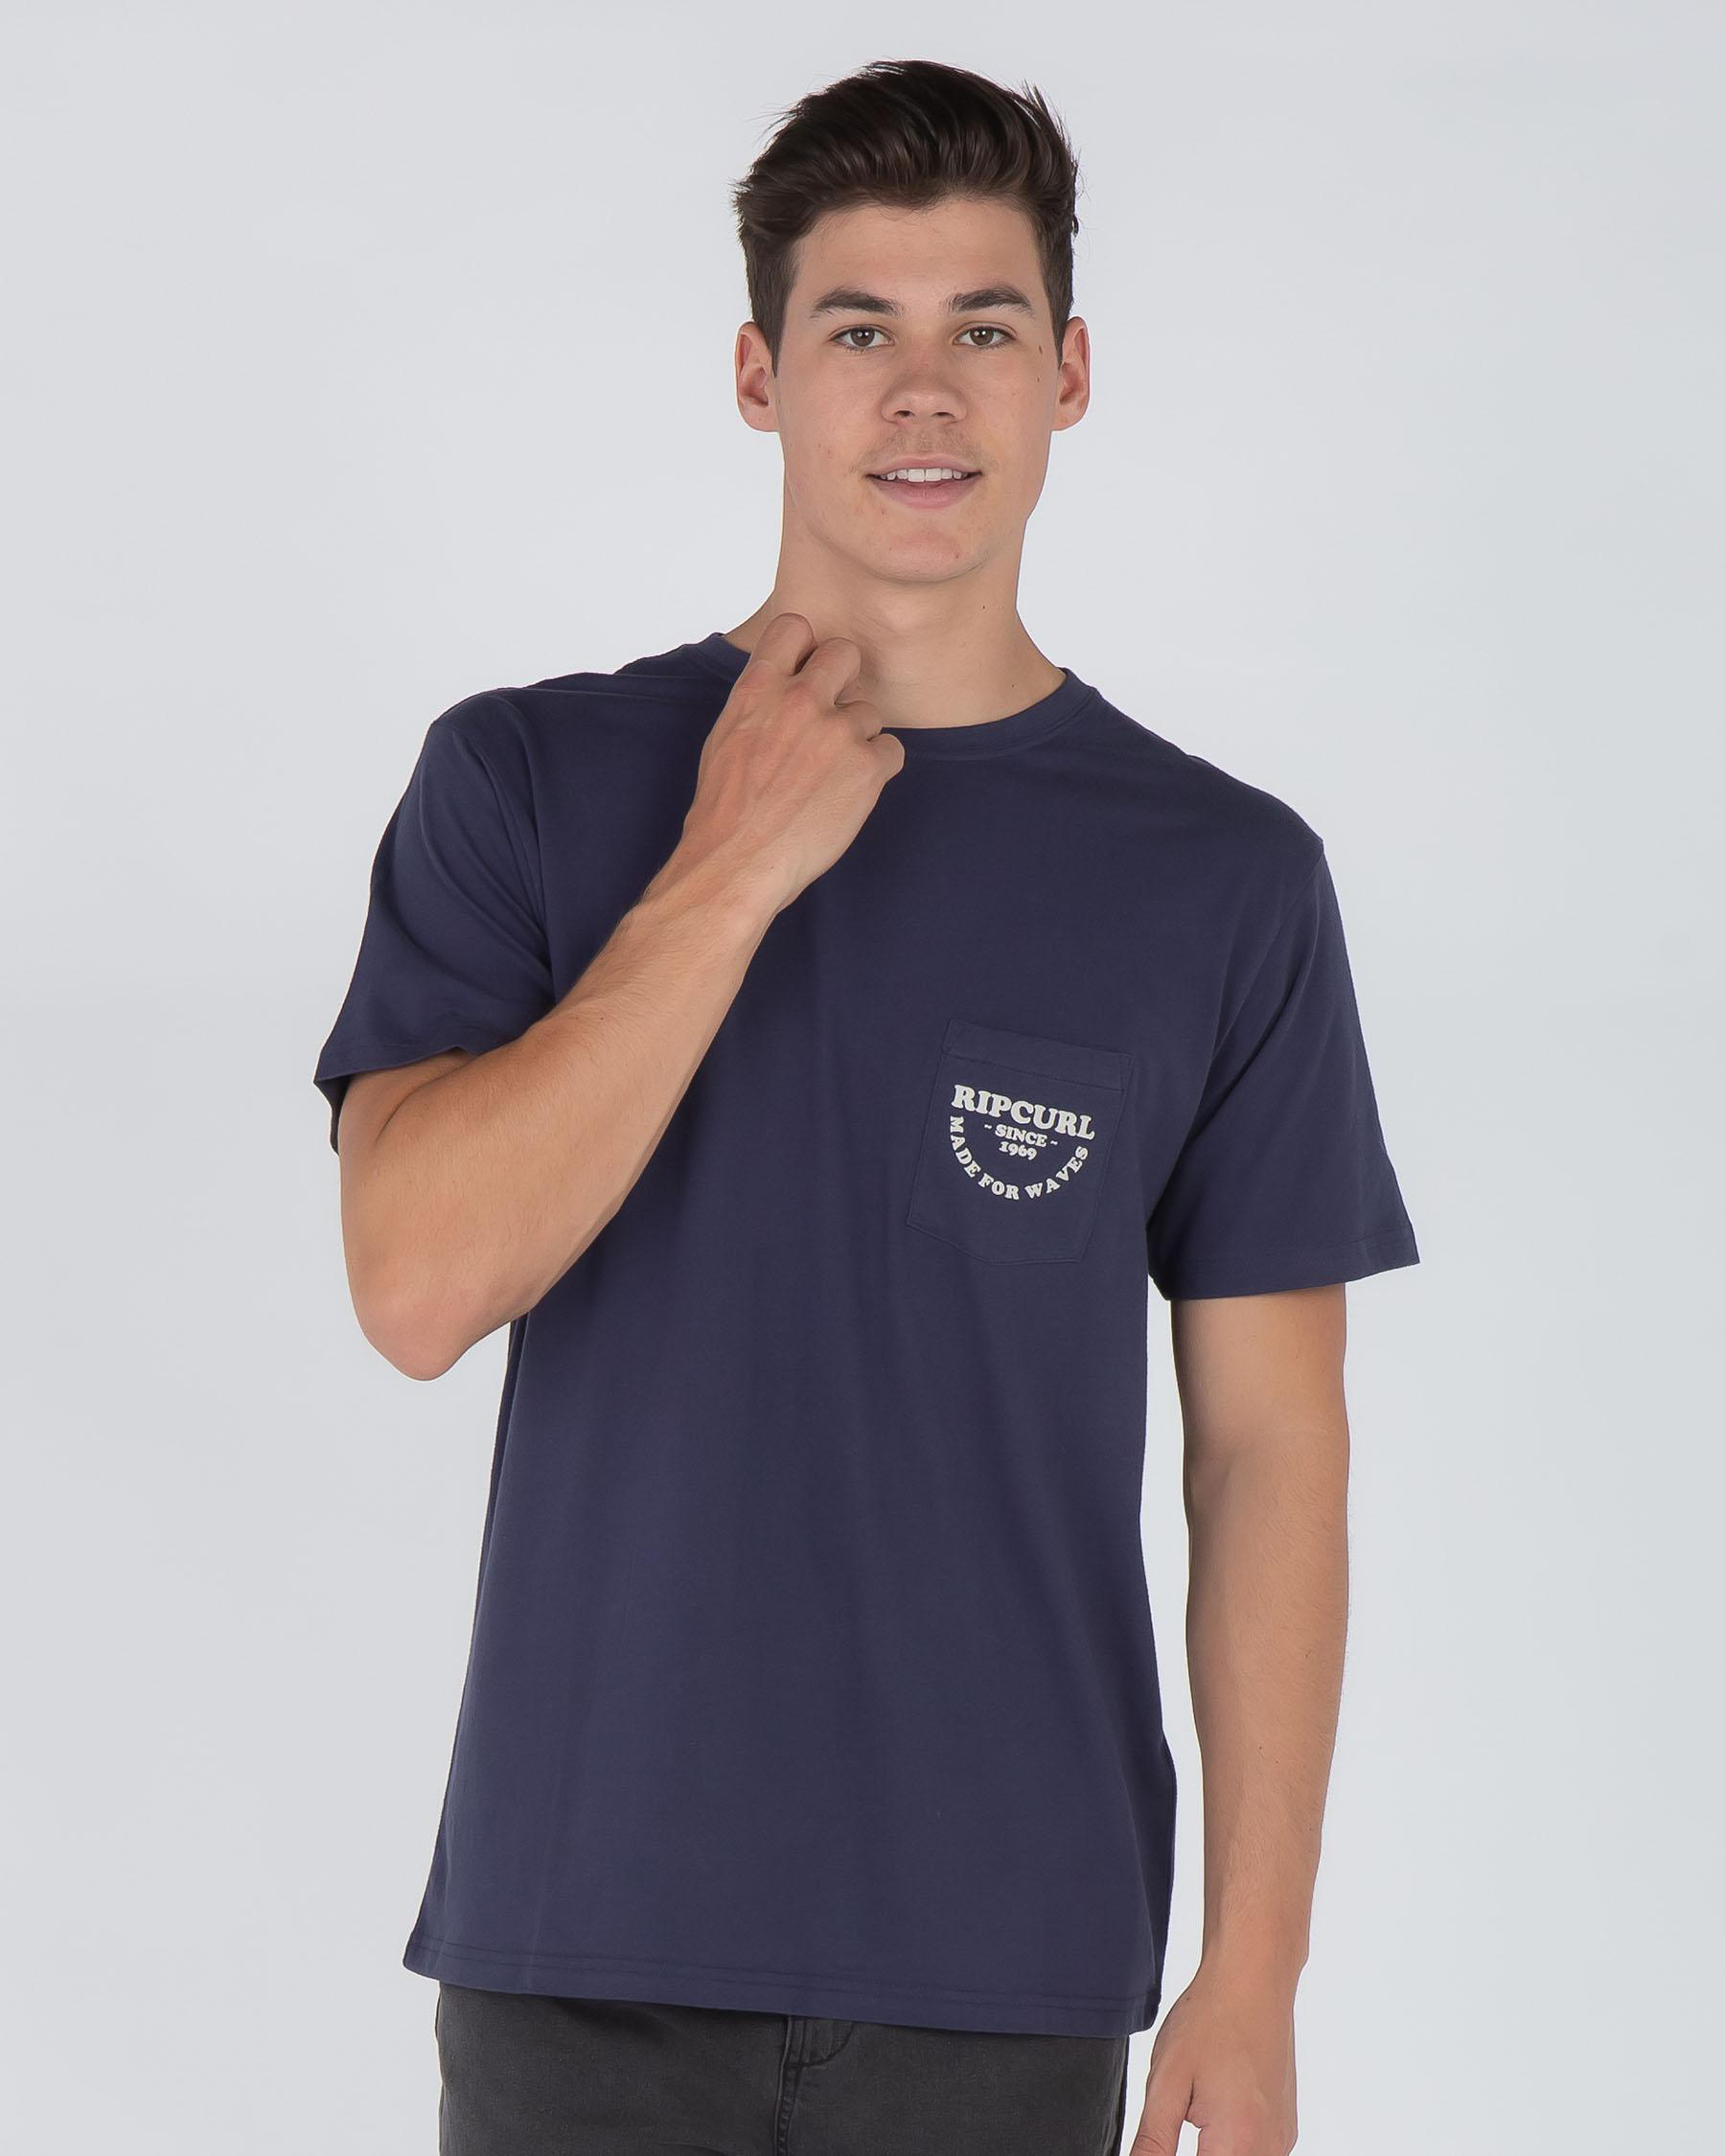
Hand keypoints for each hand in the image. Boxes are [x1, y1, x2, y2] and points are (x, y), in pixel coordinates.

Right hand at [678, 611, 904, 916]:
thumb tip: (784, 686)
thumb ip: (761, 702)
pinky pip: (891, 750)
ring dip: (857, 739)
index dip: (805, 648)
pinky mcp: (867, 767)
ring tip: (829, 776)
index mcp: (759, 688)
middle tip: (831, 719)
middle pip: (845, 654)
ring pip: (869, 712)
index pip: (795, 626)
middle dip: (843, 681)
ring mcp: (837, 731)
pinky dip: (877, 770)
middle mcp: (800, 699)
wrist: (737, 863)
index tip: (805, 672)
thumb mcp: (726, 737)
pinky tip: (848, 793)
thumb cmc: (725, 811)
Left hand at [1129, 1964, 1297, 2155]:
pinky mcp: (1286, 2127)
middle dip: (1197, 2150)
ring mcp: (1282, 2140)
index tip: (1165, 2134)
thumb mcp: (1166, 2083)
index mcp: (1237, 2144)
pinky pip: (1257, 2151)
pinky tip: (1217, 2106)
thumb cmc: (1209, 2021)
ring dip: (1214, 2149)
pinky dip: (1233, 2142)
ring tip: (1198, 2104)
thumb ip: (1153, 2142)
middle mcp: (1269, 2150)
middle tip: (1182, 2110)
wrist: (1253, 1980)